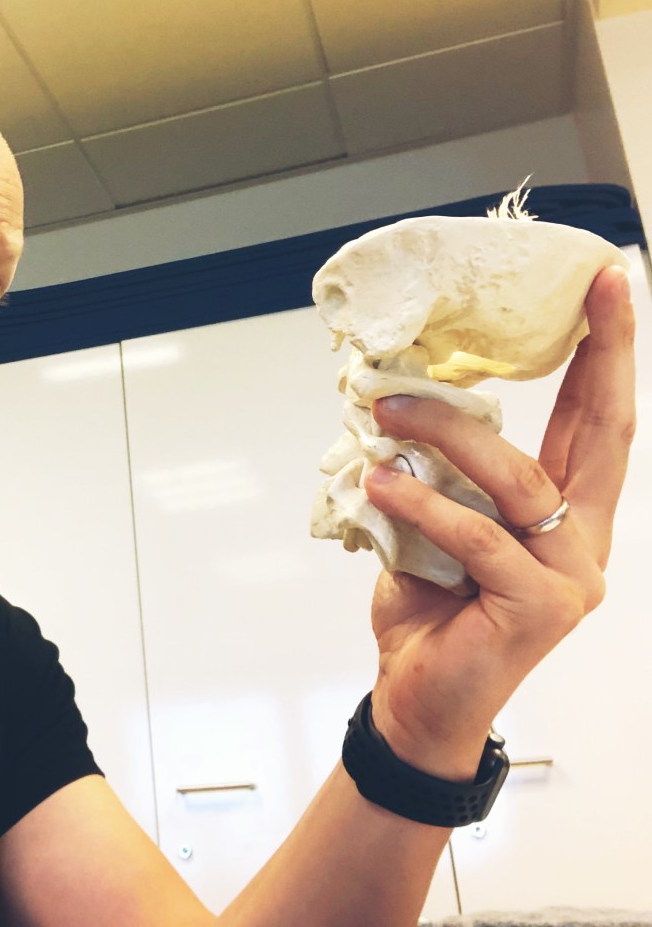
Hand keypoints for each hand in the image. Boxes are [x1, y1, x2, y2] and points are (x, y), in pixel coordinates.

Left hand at [360, 265, 635, 779]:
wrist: (418, 700)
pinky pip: (477, 535)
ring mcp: (568, 575)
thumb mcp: (432, 526)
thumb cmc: (430, 612)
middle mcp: (581, 539)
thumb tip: (399, 407)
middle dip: (600, 354)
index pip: (593, 422)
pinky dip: (423, 503)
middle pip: (601, 432)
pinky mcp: (540, 606)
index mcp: (562, 514)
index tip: (605, 287)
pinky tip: (382, 483)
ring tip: (385, 413)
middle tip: (588, 289)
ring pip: (516, 478)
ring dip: (446, 434)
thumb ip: (439, 476)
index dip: (604, 354)